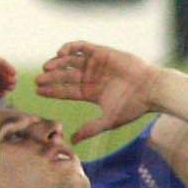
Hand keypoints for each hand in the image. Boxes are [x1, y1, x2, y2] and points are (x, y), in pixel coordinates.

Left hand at [34, 40, 158, 140]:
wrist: (150, 88)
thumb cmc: (133, 106)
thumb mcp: (108, 120)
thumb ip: (90, 129)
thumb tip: (72, 141)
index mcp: (91, 92)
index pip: (66, 91)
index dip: (52, 90)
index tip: (37, 91)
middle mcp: (91, 77)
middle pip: (65, 76)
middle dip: (51, 77)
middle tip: (38, 80)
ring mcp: (95, 64)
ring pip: (70, 61)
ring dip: (57, 63)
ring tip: (46, 67)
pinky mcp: (101, 52)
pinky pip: (81, 47)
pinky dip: (70, 47)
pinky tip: (60, 53)